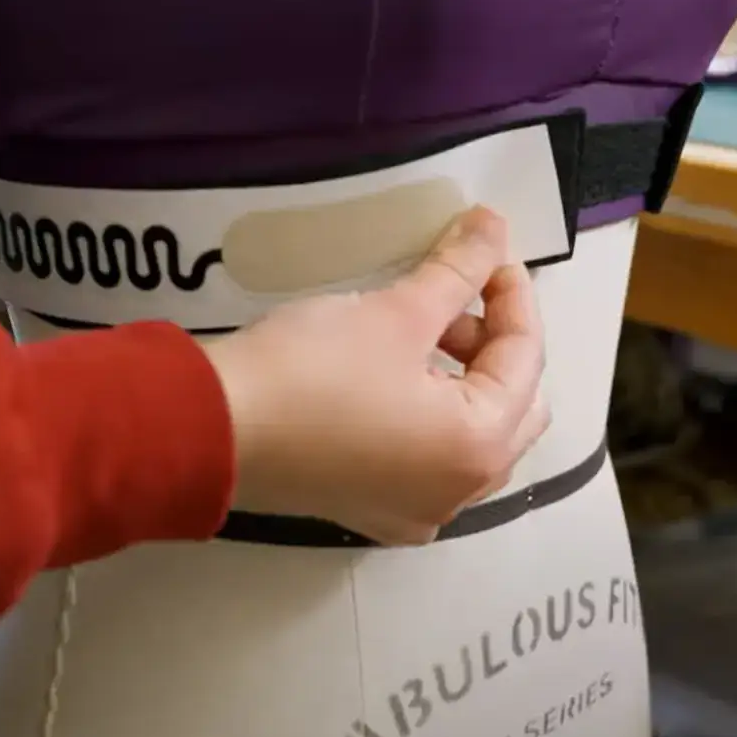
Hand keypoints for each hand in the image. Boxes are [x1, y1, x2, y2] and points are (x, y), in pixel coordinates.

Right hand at [202, 206, 548, 544]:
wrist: (211, 428)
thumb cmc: (314, 368)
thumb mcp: (396, 312)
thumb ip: (457, 269)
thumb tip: (494, 225)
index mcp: (479, 448)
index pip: (526, 358)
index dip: (513, 292)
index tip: (489, 248)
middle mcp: (460, 493)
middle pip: (513, 405)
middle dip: (495, 342)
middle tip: (457, 296)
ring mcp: (416, 511)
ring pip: (473, 435)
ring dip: (464, 377)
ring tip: (425, 330)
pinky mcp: (373, 511)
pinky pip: (431, 459)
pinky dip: (431, 414)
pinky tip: (398, 376)